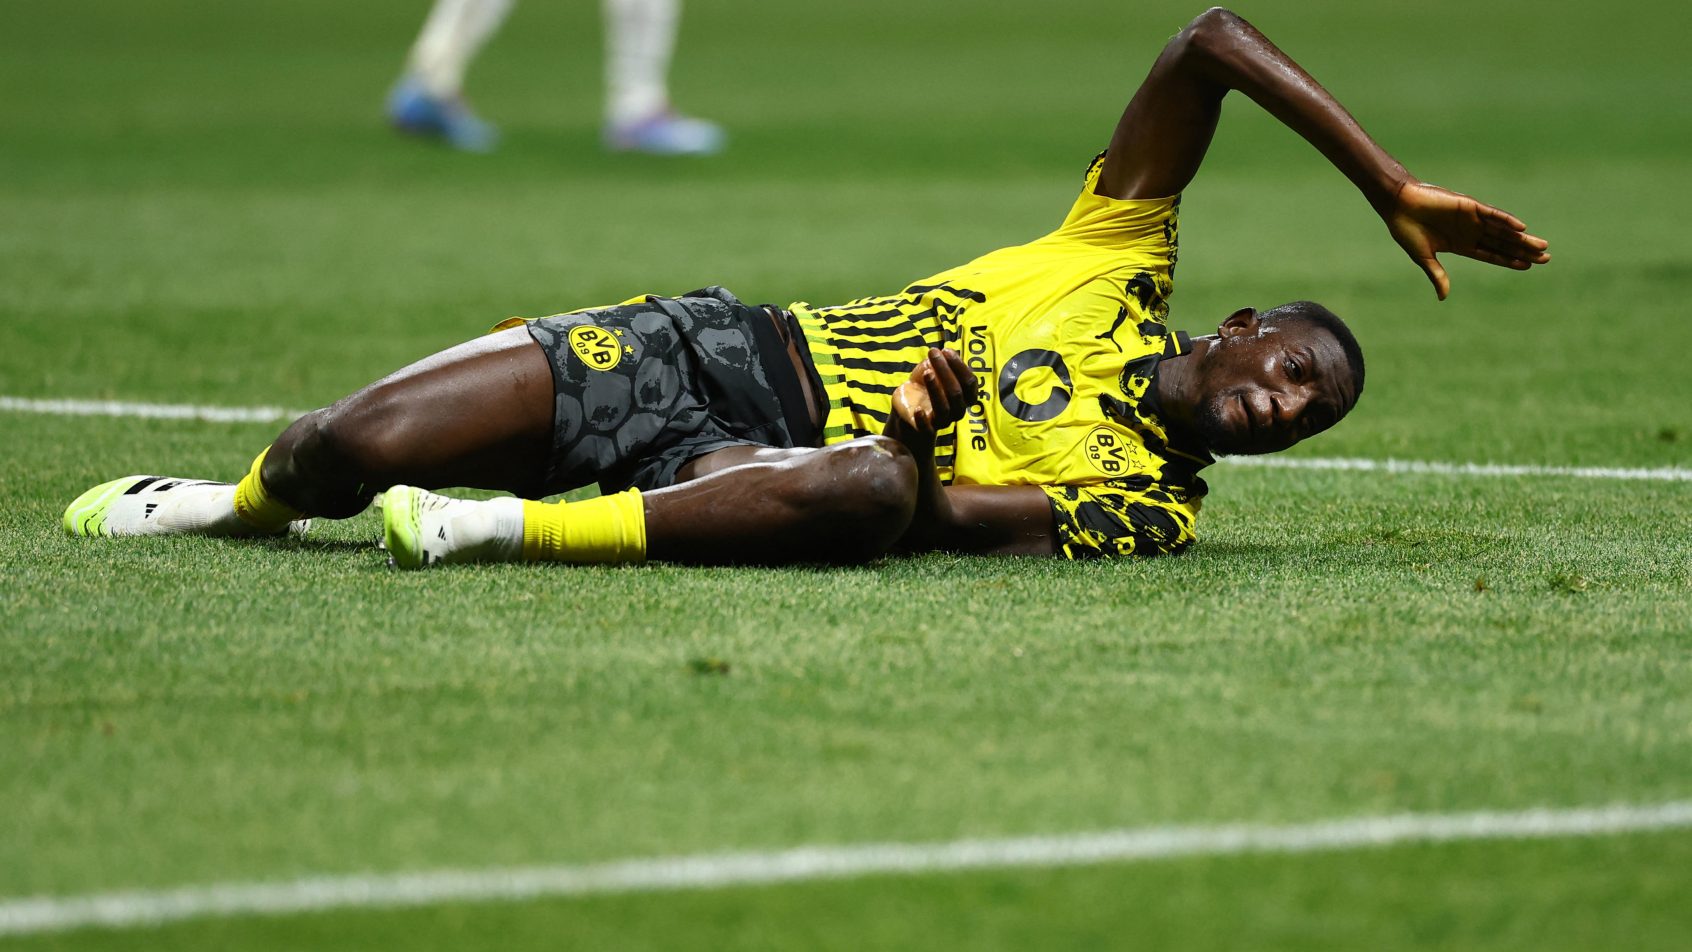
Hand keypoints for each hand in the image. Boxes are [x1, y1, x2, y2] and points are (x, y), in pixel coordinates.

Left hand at [890, 348, 977, 437]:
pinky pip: (928, 430)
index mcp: (965, 396)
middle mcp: (957, 410)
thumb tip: (947, 352)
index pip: (969, 383)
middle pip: (956, 393)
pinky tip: (918, 409)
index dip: (960, 366)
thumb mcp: (934, 369)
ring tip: (927, 372)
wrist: (907, 403)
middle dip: (945, 371)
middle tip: (933, 354)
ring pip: (944, 408)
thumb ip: (943, 362)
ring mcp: (942, 420)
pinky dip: (923, 421)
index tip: (945, 350)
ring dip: (936, 389)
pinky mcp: (926, 429)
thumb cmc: (926, 384)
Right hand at [1383, 181, 1550, 299]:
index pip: (1492, 255)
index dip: (1510, 260)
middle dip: (1524, 251)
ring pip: (1503, 230)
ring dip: (1522, 238)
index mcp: (1461, 245)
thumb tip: (1443, 297)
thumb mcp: (1423, 257)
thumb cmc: (1407, 230)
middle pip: (1503, 244)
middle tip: (1546, 258)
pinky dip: (1506, 221)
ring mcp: (1472, 219)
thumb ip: (1437, 274)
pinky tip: (1520, 228)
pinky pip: (1492, 214)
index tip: (1528, 266)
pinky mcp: (1469, 206)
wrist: (1398, 205)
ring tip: (1542, 246)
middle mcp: (1471, 232)